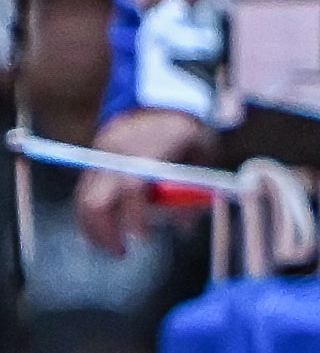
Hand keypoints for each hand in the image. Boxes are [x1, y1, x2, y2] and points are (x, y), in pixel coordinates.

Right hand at [76, 108, 213, 256]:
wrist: (163, 99)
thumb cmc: (189, 132)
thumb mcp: (202, 157)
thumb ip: (193, 192)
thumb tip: (181, 227)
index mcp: (145, 151)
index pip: (131, 189)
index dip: (134, 216)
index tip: (142, 239)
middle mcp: (117, 153)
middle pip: (96, 198)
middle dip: (105, 230)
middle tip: (122, 253)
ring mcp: (102, 155)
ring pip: (84, 197)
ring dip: (93, 227)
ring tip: (112, 248)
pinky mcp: (96, 158)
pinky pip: (85, 190)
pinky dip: (91, 214)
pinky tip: (103, 231)